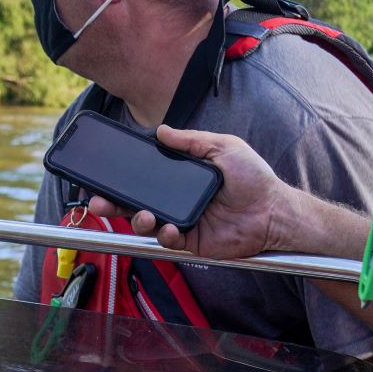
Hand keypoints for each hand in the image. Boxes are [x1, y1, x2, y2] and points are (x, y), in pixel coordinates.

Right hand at [86, 126, 304, 261]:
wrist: (274, 211)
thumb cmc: (254, 178)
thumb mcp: (223, 147)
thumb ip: (192, 140)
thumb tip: (162, 130)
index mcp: (183, 178)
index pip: (145, 177)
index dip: (123, 178)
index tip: (103, 176)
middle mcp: (178, 200)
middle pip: (136, 203)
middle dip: (113, 204)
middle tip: (98, 203)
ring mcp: (183, 221)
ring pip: (147, 223)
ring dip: (137, 219)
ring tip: (142, 215)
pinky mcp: (192, 241)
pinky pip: (168, 240)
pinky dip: (163, 235)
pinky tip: (167, 227)